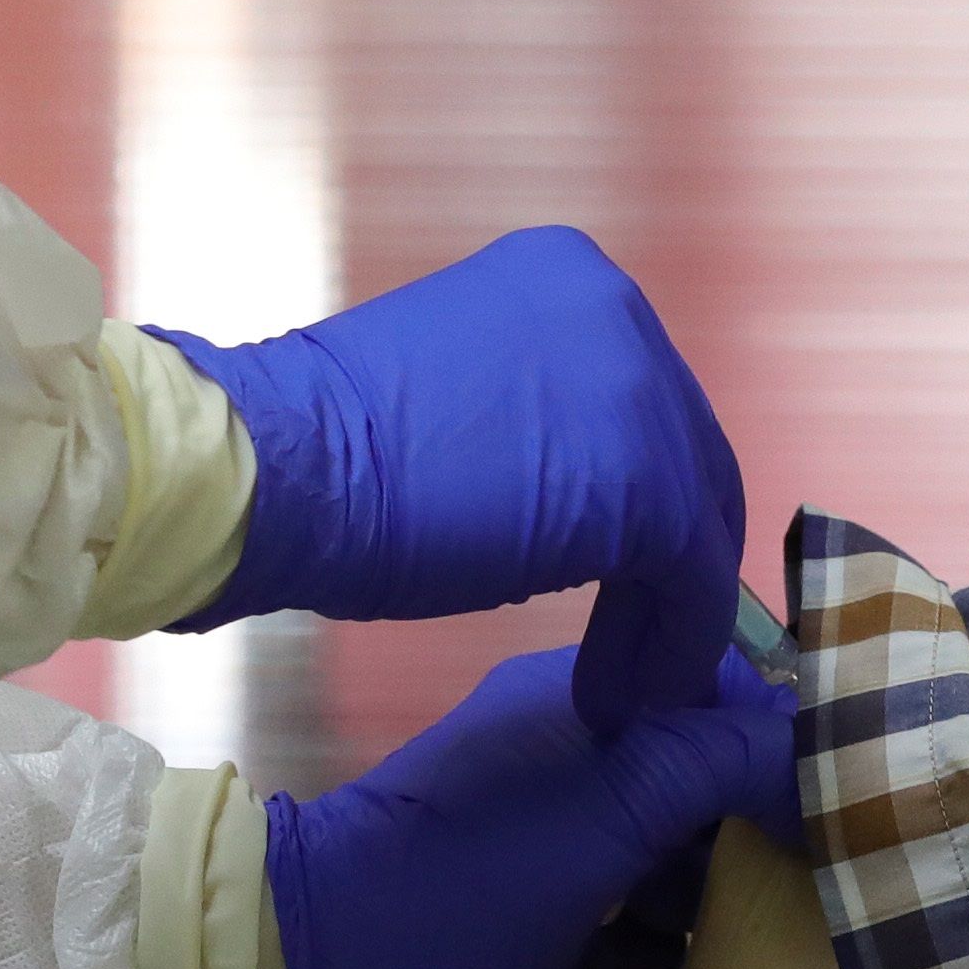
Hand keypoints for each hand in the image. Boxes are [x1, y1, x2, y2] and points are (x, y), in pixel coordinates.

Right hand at [152, 228, 744, 733]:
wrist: (276, 470)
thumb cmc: (329, 447)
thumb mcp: (462, 393)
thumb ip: (539, 416)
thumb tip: (590, 492)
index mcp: (570, 277)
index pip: (643, 400)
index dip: (644, 491)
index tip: (631, 564)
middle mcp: (621, 312)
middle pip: (684, 455)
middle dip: (670, 557)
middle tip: (638, 634)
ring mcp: (644, 393)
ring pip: (693, 523)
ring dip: (666, 613)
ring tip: (627, 679)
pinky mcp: (650, 486)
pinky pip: (693, 581)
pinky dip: (672, 644)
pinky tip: (629, 691)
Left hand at [261, 647, 797, 968]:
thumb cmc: (465, 884)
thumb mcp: (607, 811)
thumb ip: (719, 763)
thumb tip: (822, 751)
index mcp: (590, 699)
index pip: (728, 689)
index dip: (791, 737)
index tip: (847, 795)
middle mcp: (585, 757)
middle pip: (716, 778)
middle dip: (763, 825)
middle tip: (808, 876)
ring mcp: (567, 840)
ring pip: (687, 853)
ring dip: (719, 893)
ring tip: (740, 931)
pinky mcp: (553, 919)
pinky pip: (645, 921)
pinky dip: (668, 944)